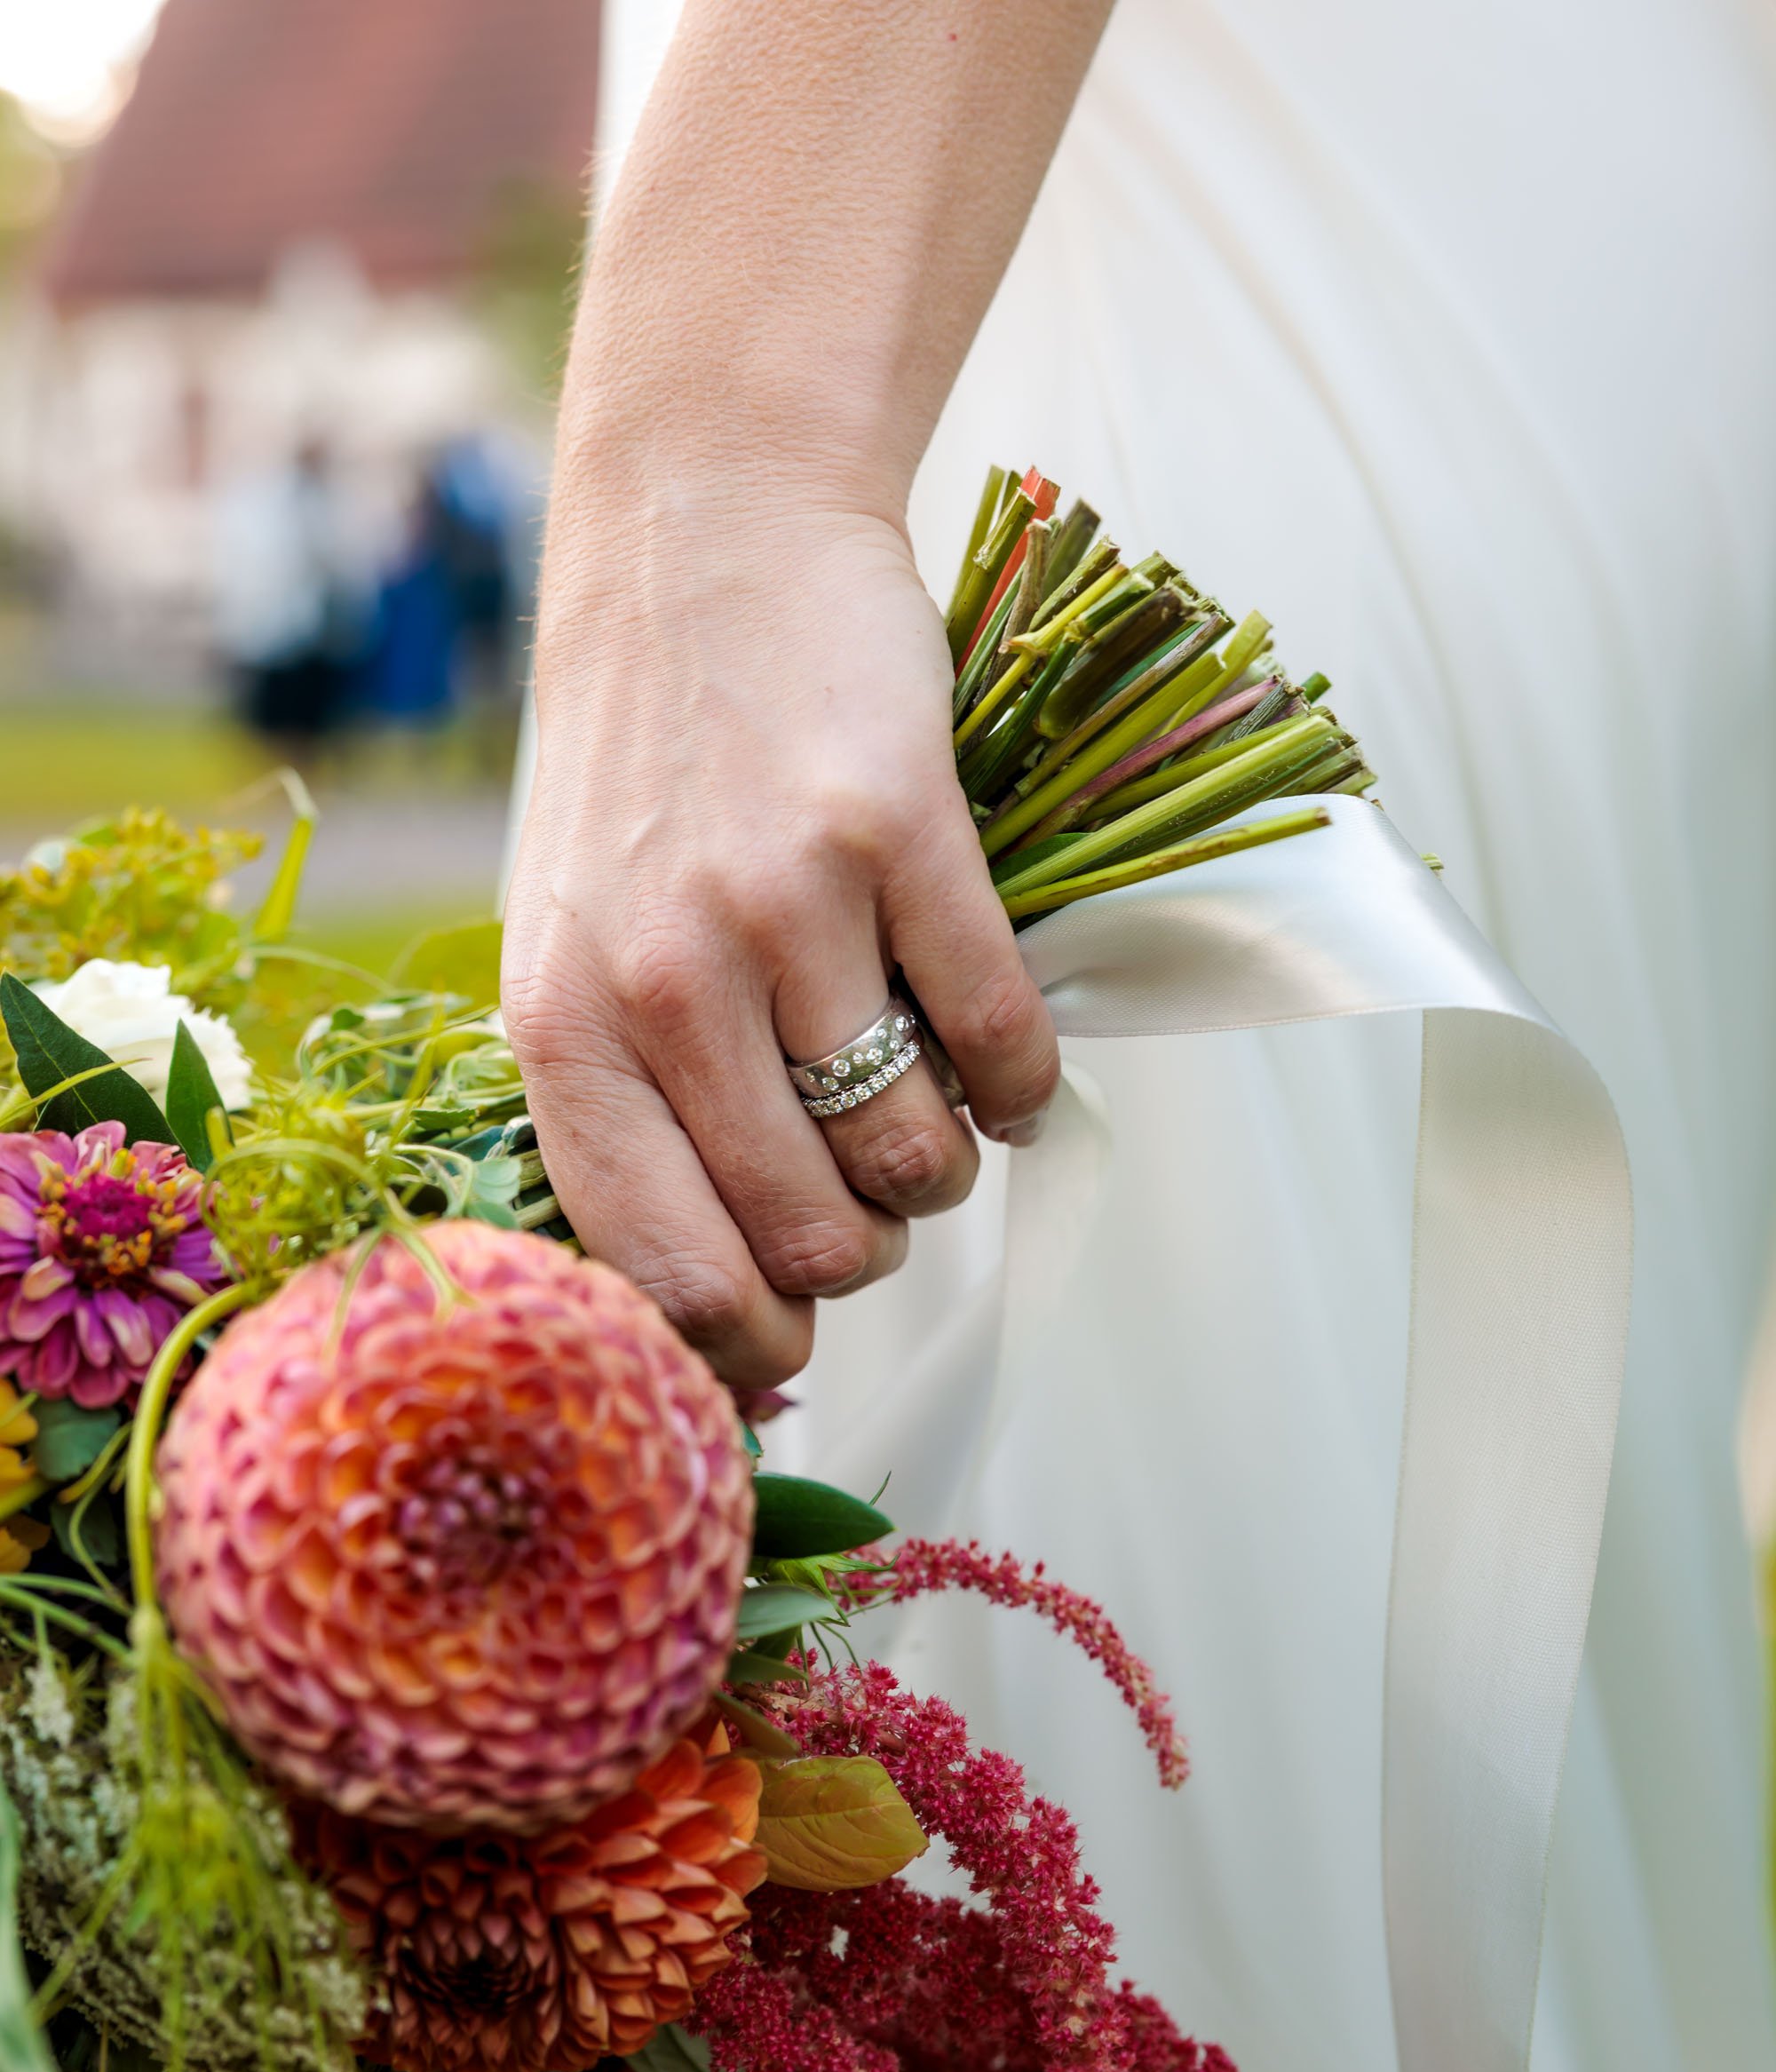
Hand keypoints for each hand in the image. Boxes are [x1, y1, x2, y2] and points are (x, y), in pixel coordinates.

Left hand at [502, 461, 1060, 1387]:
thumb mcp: (574, 942)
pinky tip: (1011, 1070)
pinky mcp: (899, 835)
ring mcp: (782, 906)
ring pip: (917, 1156)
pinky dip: (1026, 1087)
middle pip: (812, 1238)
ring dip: (946, 1165)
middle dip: (865, 1252)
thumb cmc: (642, 768)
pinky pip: (1001, 1044)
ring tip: (928, 1105)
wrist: (706, 532)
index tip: (793, 1345)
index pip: (660, 1271)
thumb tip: (733, 1300)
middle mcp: (660, 980)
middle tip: (873, 1198)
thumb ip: (629, 1107)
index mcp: (562, 1027)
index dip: (746, 1345)